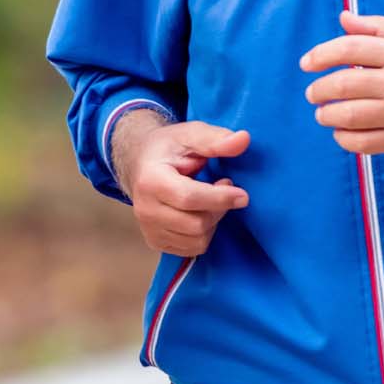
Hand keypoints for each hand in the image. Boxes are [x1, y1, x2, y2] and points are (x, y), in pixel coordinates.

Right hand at [118, 120, 249, 256]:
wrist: (139, 163)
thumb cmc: (167, 148)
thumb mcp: (189, 135)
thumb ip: (215, 139)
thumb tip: (243, 139)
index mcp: (150, 181)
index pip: (189, 198)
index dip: (220, 198)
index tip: (242, 195)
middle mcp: (145, 209)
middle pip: (196, 224)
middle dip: (218, 208)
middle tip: (222, 187)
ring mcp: (148, 229)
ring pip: (197, 240)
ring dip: (213, 222)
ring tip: (209, 200)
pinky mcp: (155, 242)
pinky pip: (192, 249)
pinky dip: (203, 233)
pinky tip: (200, 213)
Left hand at [300, 11, 383, 155]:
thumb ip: (378, 27)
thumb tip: (343, 18)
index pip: (349, 49)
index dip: (320, 55)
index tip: (306, 63)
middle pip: (342, 85)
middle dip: (318, 90)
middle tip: (313, 93)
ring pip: (348, 116)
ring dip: (326, 115)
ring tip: (324, 113)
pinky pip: (363, 143)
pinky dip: (344, 139)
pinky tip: (342, 132)